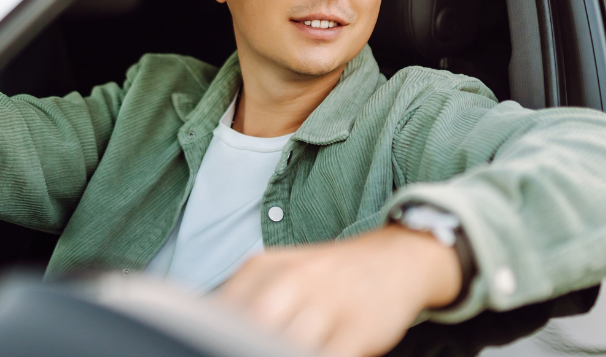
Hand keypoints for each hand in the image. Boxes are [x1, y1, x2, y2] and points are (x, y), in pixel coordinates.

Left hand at [218, 225, 461, 356]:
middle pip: (250, 330)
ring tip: (279, 353)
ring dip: (279, 353)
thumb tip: (211, 333)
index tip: (214, 347)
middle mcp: (294, 280)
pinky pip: (329, 356)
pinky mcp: (360, 327)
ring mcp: (328, 302)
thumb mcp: (281, 273)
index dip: (218, 337)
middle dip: (246, 346)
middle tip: (247, 352)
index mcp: (265, 268)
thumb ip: (248, 300)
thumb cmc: (329, 277)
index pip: (222, 311)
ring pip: (288, 346)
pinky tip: (314, 355)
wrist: (395, 258)